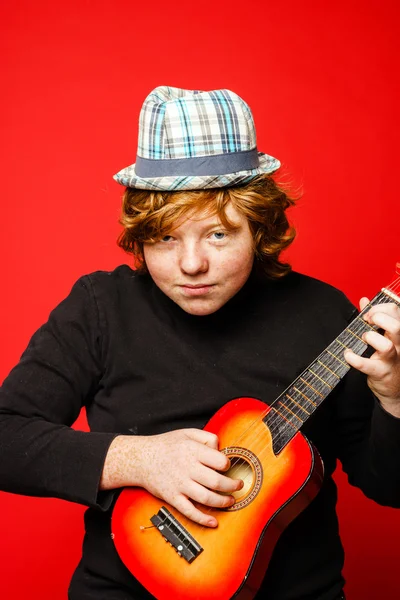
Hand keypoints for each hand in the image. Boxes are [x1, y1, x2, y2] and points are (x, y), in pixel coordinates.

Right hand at [137, 429, 242, 526]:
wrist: (141, 458)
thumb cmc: (165, 445)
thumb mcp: (187, 433)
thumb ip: (206, 437)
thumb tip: (221, 449)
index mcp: (192, 451)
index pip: (219, 461)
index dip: (228, 465)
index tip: (228, 467)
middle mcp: (187, 468)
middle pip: (216, 481)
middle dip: (232, 486)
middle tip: (238, 486)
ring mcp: (180, 484)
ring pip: (207, 498)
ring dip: (223, 502)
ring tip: (230, 500)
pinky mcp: (172, 497)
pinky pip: (189, 511)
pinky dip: (203, 518)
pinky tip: (213, 521)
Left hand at [344, 298, 399, 416]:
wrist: (394, 388)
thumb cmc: (388, 357)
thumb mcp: (385, 335)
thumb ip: (375, 316)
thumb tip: (364, 300)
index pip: (396, 310)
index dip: (379, 307)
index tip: (368, 313)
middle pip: (396, 326)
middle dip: (378, 318)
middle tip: (366, 321)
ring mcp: (392, 360)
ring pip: (386, 346)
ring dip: (370, 338)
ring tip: (364, 339)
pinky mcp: (381, 373)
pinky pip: (367, 365)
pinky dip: (354, 359)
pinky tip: (347, 354)